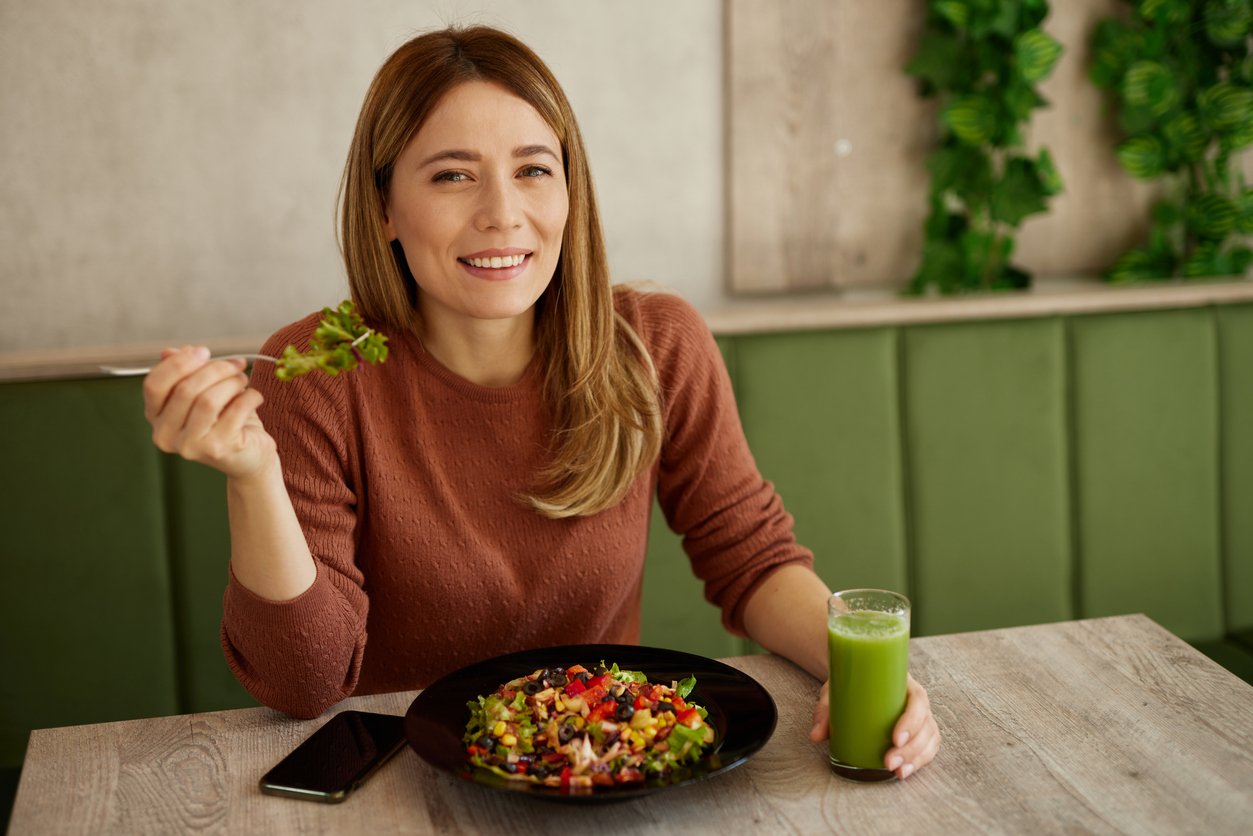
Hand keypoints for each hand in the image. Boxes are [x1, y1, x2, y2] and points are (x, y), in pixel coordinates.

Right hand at [143, 345, 274, 478]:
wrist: (251, 456)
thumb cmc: (225, 419)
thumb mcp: (202, 391)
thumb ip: (184, 372)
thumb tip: (170, 351)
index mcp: (155, 417)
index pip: (154, 384)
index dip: (179, 363)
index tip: (204, 351)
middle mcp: (165, 435)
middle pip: (185, 389)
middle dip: (216, 369)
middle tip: (236, 366)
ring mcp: (190, 445)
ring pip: (208, 400)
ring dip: (232, 382)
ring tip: (243, 381)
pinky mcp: (218, 449)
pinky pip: (235, 411)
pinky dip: (249, 397)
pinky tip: (255, 397)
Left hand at [809, 673, 939, 779]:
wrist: (857, 678)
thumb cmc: (851, 683)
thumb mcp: (837, 691)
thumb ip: (826, 711)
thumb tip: (815, 736)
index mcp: (904, 684)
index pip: (917, 702)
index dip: (911, 721)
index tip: (895, 738)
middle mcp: (916, 701)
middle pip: (924, 726)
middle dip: (910, 748)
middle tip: (889, 762)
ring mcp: (920, 717)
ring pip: (929, 739)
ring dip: (915, 758)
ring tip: (897, 772)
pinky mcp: (918, 731)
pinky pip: (927, 747)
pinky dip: (919, 761)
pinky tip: (904, 772)